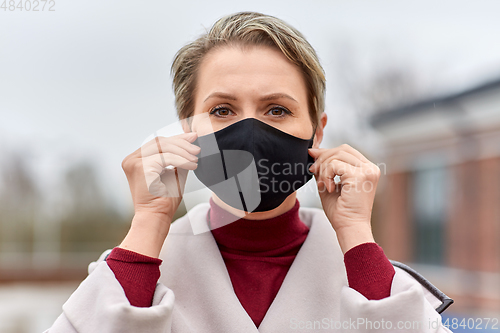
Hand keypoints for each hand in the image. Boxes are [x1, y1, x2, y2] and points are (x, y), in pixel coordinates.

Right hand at [118, 132, 199, 256]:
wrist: (156, 217)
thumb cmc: (164, 200)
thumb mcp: (173, 174)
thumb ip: (177, 159)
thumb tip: (190, 144)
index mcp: (136, 159)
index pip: (158, 143)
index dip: (177, 138)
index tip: (193, 137)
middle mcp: (131, 159)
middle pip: (159, 141)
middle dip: (181, 143)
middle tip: (197, 149)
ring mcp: (134, 162)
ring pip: (163, 147)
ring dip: (183, 152)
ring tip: (196, 160)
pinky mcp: (140, 167)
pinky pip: (166, 158)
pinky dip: (181, 160)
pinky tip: (192, 166)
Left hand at [308, 144, 380, 253]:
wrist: (349, 229)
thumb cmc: (341, 212)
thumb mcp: (329, 184)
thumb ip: (324, 168)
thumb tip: (313, 151)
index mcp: (367, 169)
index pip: (346, 151)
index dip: (327, 152)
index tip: (313, 161)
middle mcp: (371, 168)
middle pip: (342, 149)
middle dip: (323, 158)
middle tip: (312, 171)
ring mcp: (368, 171)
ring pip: (337, 155)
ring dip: (323, 169)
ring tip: (323, 185)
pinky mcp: (360, 176)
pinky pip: (334, 165)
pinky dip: (326, 175)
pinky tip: (328, 188)